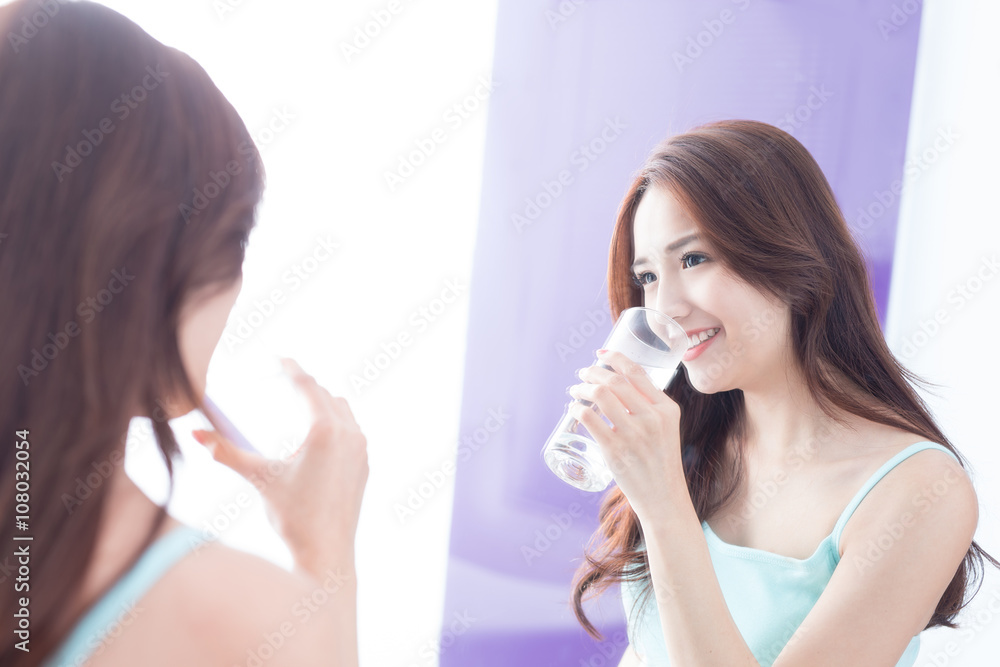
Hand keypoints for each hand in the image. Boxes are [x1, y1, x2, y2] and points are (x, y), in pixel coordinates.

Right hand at [192, 358, 367, 576]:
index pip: (306, 385)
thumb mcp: (258, 478)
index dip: (289, 368)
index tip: (277, 357)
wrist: (326, 553)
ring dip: (321, 402)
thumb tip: (193, 433)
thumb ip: (225, 452)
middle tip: (281, 378)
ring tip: (299, 403)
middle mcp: (349, 434)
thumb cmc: (291, 517)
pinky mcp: (365, 464)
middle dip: (302, 385)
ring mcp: (361, 449)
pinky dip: (335, 422)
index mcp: (324, 431)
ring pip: (342, 408)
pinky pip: (352, 429)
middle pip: (324, 393)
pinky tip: (316, 434)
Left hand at [568, 349, 683, 517]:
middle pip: (613, 381)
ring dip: (581, 388)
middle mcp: (652, 418)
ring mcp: (633, 434)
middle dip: (592, 372)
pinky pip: (588, 418)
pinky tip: (573, 408)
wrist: (664, 498)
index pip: (637, 372)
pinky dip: (576, 408)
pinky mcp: (615, 450)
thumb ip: (650, 408)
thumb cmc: (661, 462)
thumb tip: (620, 386)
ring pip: (599, 395)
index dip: (614, 357)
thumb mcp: (667, 429)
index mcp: (666, 409)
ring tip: (575, 390)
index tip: (600, 353)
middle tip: (582, 374)